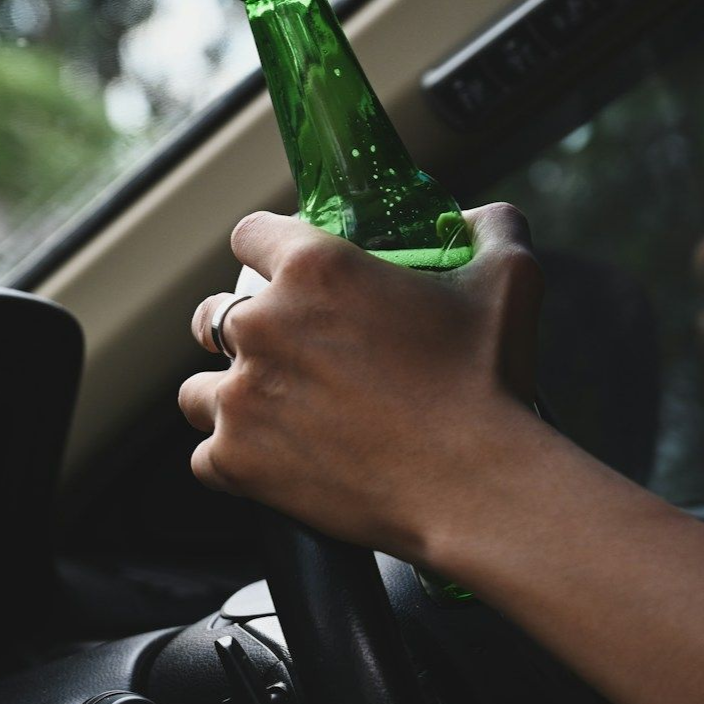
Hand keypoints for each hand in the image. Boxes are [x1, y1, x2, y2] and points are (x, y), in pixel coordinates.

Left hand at [179, 202, 544, 565]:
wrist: (475, 485)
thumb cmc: (486, 381)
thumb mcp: (507, 280)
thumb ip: (491, 229)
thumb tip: (479, 219)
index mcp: (311, 268)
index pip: (249, 234)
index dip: (266, 249)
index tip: (281, 271)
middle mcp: (260, 324)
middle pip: (210, 314)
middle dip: (236, 328)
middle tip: (279, 352)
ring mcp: (241, 396)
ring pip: (197, 389)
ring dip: (226, 397)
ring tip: (269, 413)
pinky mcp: (236, 459)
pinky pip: (204, 455)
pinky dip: (232, 460)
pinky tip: (268, 460)